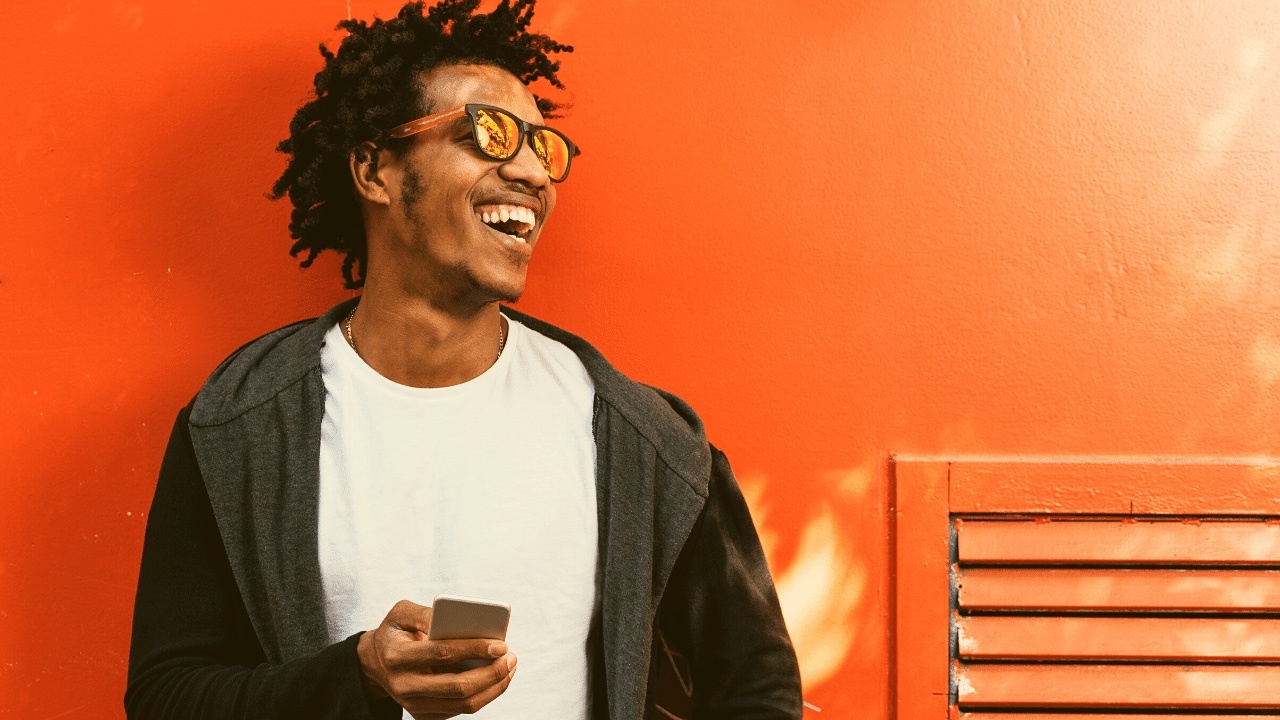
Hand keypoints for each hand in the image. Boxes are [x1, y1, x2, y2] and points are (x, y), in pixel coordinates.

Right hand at [357, 599, 516, 717]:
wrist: (375, 663)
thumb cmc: (396, 632)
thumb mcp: (401, 613)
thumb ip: (426, 612)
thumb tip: (458, 619)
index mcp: (397, 656)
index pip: (442, 653)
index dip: (474, 649)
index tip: (501, 644)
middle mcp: (403, 686)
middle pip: (457, 686)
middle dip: (491, 673)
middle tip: (511, 657)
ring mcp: (413, 705)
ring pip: (463, 704)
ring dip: (494, 687)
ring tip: (510, 667)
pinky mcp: (424, 715)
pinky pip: (461, 710)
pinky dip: (485, 696)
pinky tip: (497, 678)